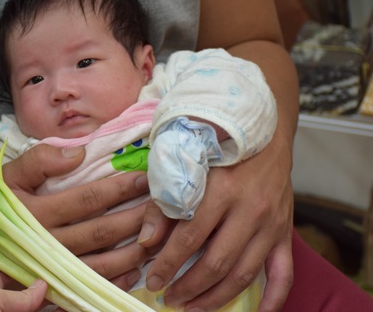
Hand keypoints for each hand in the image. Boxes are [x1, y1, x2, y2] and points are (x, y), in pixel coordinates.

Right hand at [2, 143, 150, 284]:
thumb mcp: (8, 176)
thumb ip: (39, 160)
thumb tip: (78, 154)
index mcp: (36, 212)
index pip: (88, 199)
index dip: (119, 189)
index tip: (144, 178)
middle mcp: (48, 243)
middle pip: (101, 232)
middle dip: (136, 218)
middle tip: (161, 206)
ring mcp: (53, 268)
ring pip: (101, 263)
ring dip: (133, 251)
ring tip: (157, 236)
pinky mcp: (55, 286)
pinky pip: (91, 285)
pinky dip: (117, 280)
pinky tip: (137, 269)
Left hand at [140, 135, 293, 310]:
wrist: (266, 137)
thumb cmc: (219, 150)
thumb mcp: (186, 166)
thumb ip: (164, 203)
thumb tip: (146, 242)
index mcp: (221, 190)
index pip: (189, 239)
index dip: (168, 264)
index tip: (152, 281)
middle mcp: (250, 211)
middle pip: (217, 263)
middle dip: (188, 287)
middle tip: (169, 298)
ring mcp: (272, 225)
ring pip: (243, 274)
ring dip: (216, 297)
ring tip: (192, 308)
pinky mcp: (285, 233)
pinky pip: (283, 274)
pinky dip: (273, 300)